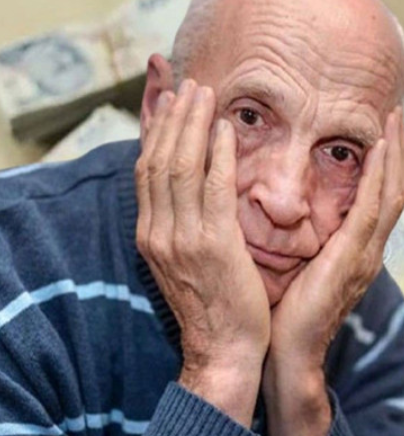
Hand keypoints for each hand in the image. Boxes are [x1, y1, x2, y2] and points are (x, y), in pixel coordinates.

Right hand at [135, 80, 270, 425]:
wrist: (224, 350)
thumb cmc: (216, 303)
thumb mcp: (189, 259)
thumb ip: (186, 221)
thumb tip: (194, 187)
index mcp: (151, 234)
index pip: (146, 170)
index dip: (155, 131)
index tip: (166, 99)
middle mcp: (159, 232)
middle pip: (158, 160)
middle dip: (173, 118)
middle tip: (188, 85)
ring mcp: (182, 239)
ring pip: (180, 167)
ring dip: (192, 125)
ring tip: (205, 93)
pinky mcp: (214, 245)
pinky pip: (213, 188)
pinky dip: (217, 155)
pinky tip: (226, 130)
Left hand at [261, 107, 403, 435]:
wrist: (289, 353)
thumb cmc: (287, 313)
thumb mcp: (301, 267)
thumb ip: (308, 239)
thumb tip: (290, 210)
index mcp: (357, 249)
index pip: (380, 197)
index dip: (384, 163)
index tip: (380, 130)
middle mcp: (370, 248)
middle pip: (395, 188)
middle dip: (398, 150)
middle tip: (394, 112)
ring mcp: (367, 254)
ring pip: (392, 194)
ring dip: (394, 154)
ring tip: (392, 120)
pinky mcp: (354, 258)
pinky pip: (373, 210)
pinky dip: (379, 177)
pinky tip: (377, 151)